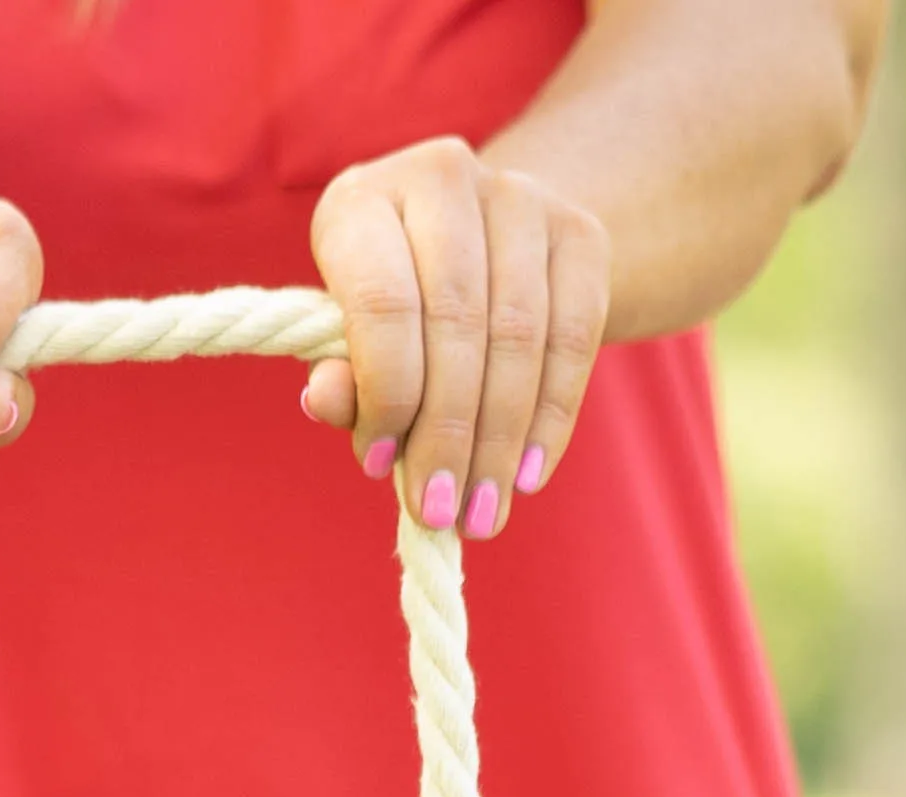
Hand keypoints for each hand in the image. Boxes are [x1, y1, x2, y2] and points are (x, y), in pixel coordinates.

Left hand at [304, 140, 611, 535]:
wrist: (485, 249)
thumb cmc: (395, 313)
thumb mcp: (350, 340)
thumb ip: (341, 375)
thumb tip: (325, 402)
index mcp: (361, 200)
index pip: (382, 301)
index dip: (385, 394)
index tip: (378, 468)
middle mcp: (442, 176)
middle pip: (457, 323)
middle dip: (448, 433)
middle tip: (441, 512)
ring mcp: (520, 196)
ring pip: (521, 334)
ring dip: (501, 439)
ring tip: (483, 513)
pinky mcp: (580, 231)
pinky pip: (574, 337)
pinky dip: (551, 417)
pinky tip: (528, 475)